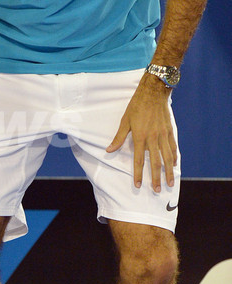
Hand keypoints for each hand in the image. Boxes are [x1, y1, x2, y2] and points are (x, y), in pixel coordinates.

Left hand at [106, 74, 176, 190]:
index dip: (138, 174)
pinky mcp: (170, 131)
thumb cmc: (136, 106)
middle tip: (156, 190)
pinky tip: (174, 165)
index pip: (139, 160)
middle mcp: (153, 138)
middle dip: (156, 178)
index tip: (138, 185)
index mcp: (140, 137)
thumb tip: (109, 150)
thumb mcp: (125, 121)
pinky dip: (174, 157)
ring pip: (167, 158)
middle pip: (155, 163)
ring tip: (169, 183)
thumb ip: (119, 138)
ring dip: (168, 172)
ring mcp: (163, 135)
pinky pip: (173, 147)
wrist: (153, 93)